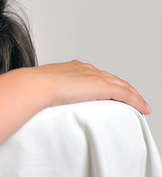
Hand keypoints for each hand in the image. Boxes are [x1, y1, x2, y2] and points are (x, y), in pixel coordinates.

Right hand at [28, 60, 150, 113]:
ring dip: (133, 95)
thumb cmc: (34, 88)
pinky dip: (135, 101)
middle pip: (112, 79)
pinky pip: (125, 94)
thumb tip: (46, 101)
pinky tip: (142, 108)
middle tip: (132, 99)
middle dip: (124, 88)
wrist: (35, 85)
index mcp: (73, 68)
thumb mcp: (44, 88)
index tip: (111, 91)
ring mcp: (94, 77)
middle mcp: (86, 69)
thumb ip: (51, 92)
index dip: (107, 83)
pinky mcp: (100, 86)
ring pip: (122, 85)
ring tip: (140, 105)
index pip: (96, 75)